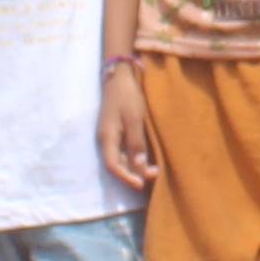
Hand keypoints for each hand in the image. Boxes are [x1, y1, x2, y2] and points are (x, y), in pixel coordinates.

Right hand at [99, 68, 159, 190]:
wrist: (118, 77)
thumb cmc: (127, 96)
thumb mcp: (134, 119)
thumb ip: (136, 142)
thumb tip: (139, 166)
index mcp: (107, 138)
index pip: (113, 166)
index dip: (127, 177)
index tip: (142, 184)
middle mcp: (105, 140)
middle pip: (116, 165)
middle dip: (133, 173)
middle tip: (154, 175)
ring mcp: (109, 136)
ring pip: (120, 158)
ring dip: (134, 166)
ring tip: (154, 169)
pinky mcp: (114, 131)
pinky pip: (122, 150)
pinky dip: (133, 157)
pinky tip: (145, 157)